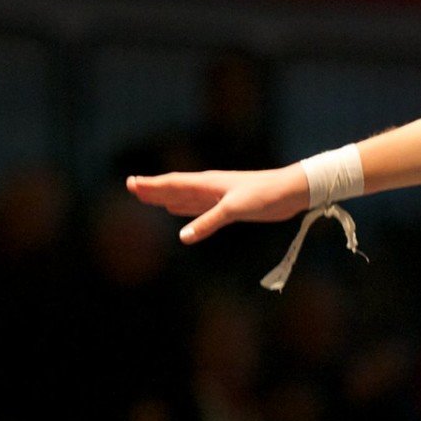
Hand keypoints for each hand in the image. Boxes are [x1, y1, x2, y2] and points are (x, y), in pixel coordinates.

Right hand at [126, 167, 308, 242]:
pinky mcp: (227, 206)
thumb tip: (183, 237)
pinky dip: (184, 208)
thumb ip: (208, 222)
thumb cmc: (265, 194)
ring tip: (148, 198)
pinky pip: (198, 207)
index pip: (172, 183)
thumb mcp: (234, 209)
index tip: (131, 183)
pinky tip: (178, 210)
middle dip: (153, 189)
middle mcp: (208, 187)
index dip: (151, 185)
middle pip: (174, 188)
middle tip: (132, 187)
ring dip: (165, 198)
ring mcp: (217, 196)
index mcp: (207, 184)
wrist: (289, 192)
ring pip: (184, 197)